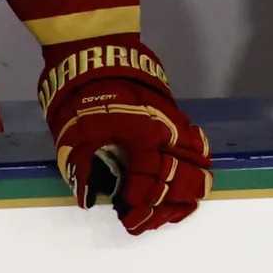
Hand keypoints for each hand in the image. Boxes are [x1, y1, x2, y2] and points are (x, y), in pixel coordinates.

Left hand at [38, 45, 210, 234]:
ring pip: (199, 159)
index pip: (152, 184)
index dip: (142, 206)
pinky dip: (194, 164)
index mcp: (143, 138)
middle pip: (185, 177)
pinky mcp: (173, 114)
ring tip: (174, 206)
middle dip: (169, 205)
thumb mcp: (72, 132)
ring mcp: (173, 122)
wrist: (96, 52)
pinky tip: (184, 176)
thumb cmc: (83, 94)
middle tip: (148, 220)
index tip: (128, 218)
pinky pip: (195, 142)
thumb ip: (82, 167)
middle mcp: (166, 132)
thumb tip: (89, 197)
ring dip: (189, 187)